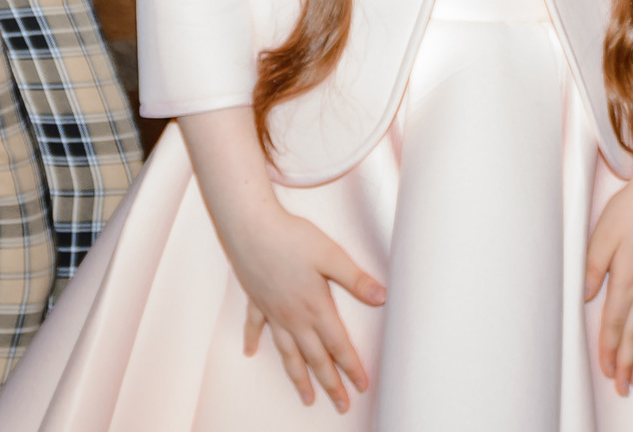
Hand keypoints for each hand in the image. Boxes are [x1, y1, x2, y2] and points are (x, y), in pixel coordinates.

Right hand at [217, 197, 384, 412]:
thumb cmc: (291, 238)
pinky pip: (255, 326)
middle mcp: (294, 316)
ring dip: (298, 377)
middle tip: (341, 405)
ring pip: (287, 352)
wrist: (250, 227)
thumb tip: (382, 296)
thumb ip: (356, 279)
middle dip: (330, 384)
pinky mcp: (255, 299)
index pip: (338, 345)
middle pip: (315, 358)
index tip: (361, 386)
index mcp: (315, 307)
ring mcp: (272, 311)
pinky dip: (254, 340)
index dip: (352, 367)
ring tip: (305, 397)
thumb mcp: (331, 255)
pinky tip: (251, 353)